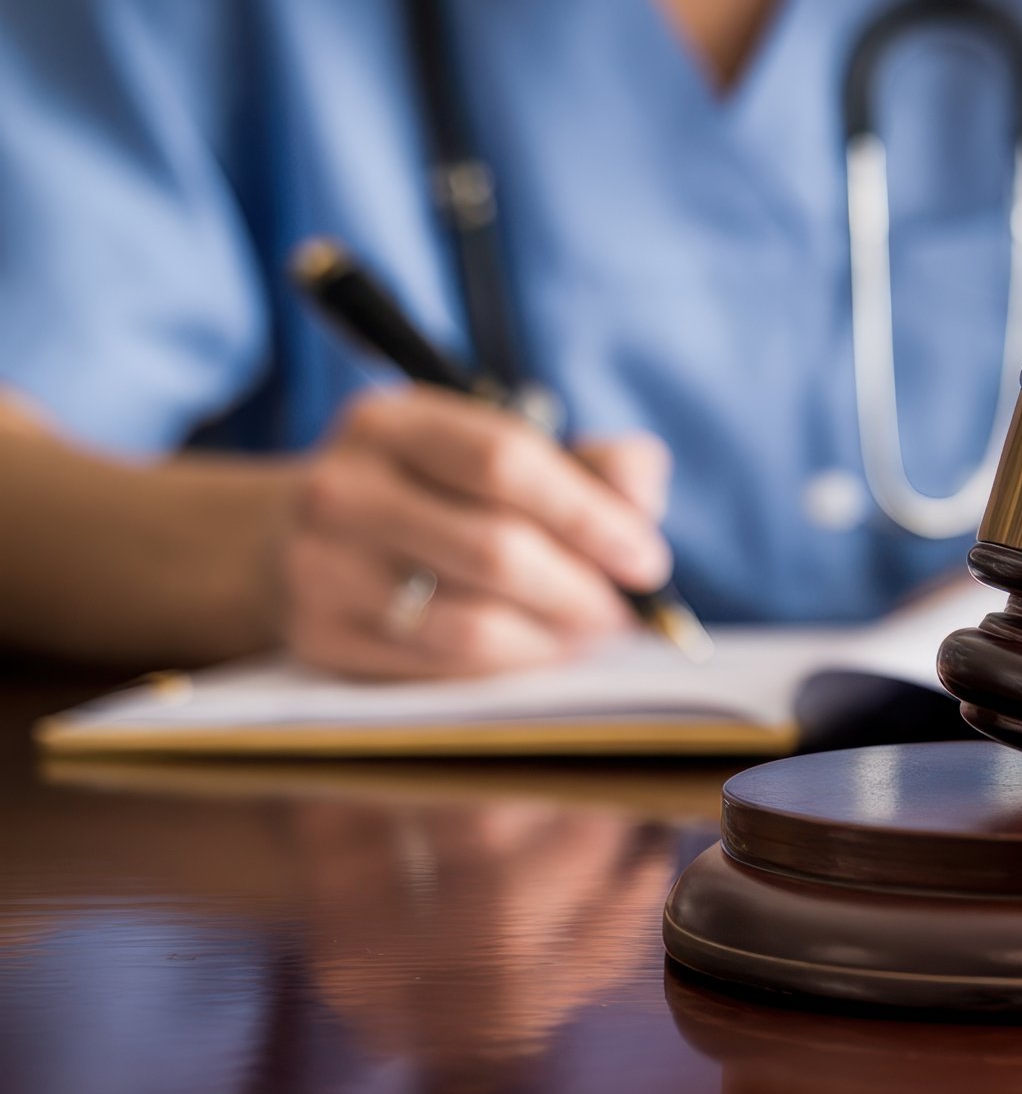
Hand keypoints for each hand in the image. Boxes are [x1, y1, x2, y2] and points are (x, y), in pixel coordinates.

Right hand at [282, 386, 672, 676]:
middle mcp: (343, 489)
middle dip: (581, 590)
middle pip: (495, 549)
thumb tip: (645, 490)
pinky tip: (535, 656)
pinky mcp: (321, 639)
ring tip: (586, 636)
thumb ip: (589, 462)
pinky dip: (507, 670)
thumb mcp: (497, 451)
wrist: (301, 540)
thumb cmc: (435, 494)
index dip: (590, 516)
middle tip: (623, 612)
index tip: (647, 561)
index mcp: (391, 422)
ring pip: (471, 625)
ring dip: (552, 641)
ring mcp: (321, 568)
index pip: (506, 462)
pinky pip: (442, 671)